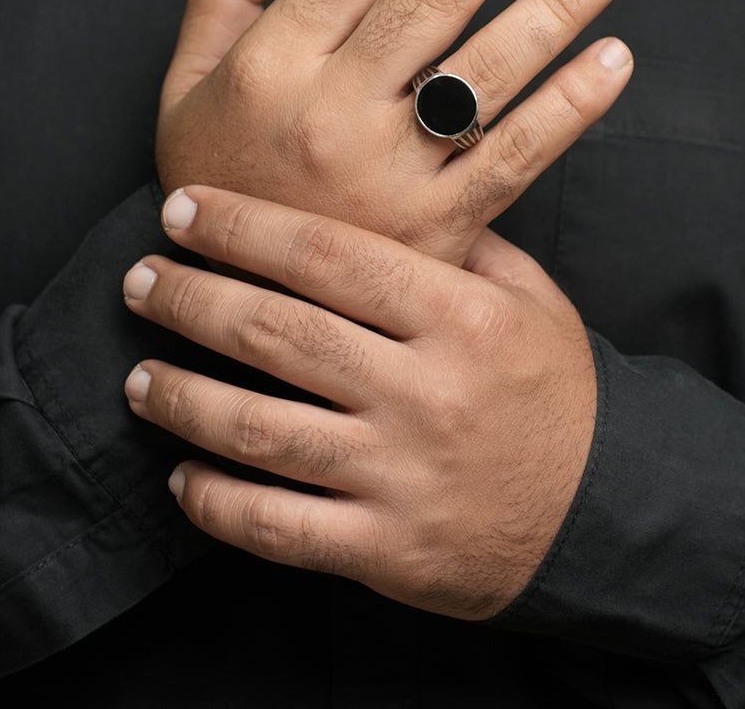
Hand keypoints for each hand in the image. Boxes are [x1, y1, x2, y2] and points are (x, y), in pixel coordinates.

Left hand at [122, 185, 596, 619]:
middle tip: (141, 281)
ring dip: (183, 397)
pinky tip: (182, 477)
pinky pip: (276, 527)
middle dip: (191, 300)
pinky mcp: (386, 548)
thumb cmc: (559, 392)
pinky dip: (215, 503)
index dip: (241, 227)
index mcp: (460, 318)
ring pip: (260, 430)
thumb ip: (460, 246)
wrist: (604, 512)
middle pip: (278, 335)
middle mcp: (425, 393)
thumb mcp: (531, 299)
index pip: (327, 256)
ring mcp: (401, 476)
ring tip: (139, 375)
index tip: (183, 211)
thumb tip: (380, 197)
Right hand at [157, 0, 634, 264]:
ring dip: (557, 4)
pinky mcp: (433, 231)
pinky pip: (512, 160)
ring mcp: (387, 176)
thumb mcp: (187, 79)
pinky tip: (613, 59)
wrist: (235, 304)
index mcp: (271, 64)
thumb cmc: (215, 177)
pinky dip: (569, 109)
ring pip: (485, 72)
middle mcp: (330, 112)